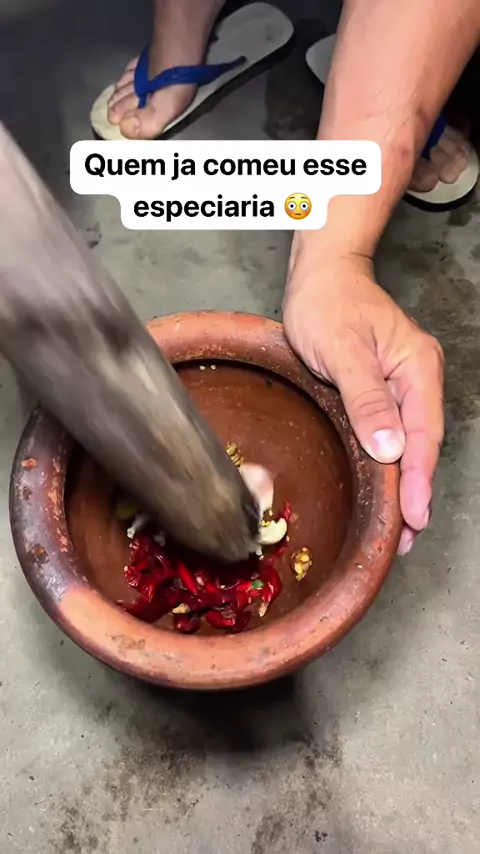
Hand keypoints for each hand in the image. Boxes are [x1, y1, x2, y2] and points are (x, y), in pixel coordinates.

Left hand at [283, 244, 443, 554]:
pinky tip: (384, 486)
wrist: (322, 276)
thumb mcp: (341, 350)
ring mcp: (404, 385)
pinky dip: (391, 463)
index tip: (415, 518)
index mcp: (417, 368)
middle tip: (404, 539)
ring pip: (410, 443)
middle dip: (415, 492)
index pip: (423, 434)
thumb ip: (367, 399)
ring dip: (403, 484)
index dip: (418, 480)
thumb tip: (391, 450)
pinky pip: (394, 432)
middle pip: (422, 445)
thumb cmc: (328, 304)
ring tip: (397, 527)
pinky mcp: (386, 389)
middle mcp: (417, 379)